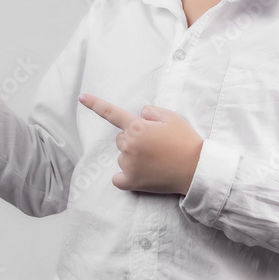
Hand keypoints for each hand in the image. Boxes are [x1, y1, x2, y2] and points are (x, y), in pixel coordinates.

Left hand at [78, 93, 202, 195]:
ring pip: (122, 157)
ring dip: (133, 158)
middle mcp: (129, 144)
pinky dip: (125, 178)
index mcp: (137, 126)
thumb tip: (140, 115)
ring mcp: (129, 164)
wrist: (197, 169)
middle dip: (134, 140)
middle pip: (121, 139)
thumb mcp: (172, 117)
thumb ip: (151, 112)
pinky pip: (118, 179)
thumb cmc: (186, 141)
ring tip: (156, 161)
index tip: (81, 97)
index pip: (112, 113)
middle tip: (155, 146)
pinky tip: (140, 176)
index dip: (95, 104)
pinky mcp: (132, 182)